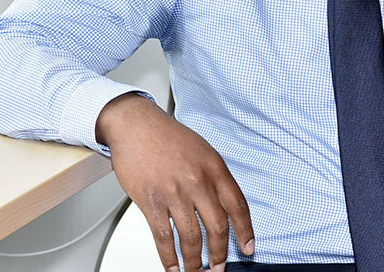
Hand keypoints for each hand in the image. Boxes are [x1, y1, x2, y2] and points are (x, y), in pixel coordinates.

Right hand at [96, 93, 254, 270]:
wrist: (135, 125)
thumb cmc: (168, 137)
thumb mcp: (202, 150)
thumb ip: (214, 177)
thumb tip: (223, 207)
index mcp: (215, 167)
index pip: (238, 206)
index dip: (245, 231)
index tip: (248, 248)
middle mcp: (198, 181)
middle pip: (217, 227)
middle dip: (219, 255)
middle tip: (219, 268)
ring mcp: (174, 193)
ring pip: (191, 238)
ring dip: (195, 262)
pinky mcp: (151, 201)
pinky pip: (163, 237)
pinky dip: (169, 258)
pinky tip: (173, 267)